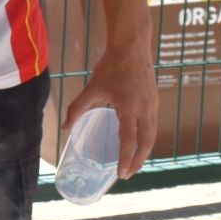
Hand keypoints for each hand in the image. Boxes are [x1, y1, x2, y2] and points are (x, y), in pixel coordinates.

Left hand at [63, 44, 157, 179]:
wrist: (132, 45)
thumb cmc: (111, 65)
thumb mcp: (91, 88)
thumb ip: (77, 109)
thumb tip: (66, 128)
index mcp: (129, 108)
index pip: (128, 141)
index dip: (125, 160)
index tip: (120, 174)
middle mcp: (145, 109)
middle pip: (145, 143)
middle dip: (138, 161)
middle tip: (127, 174)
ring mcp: (152, 104)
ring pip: (152, 134)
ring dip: (144, 151)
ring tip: (134, 163)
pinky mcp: (154, 99)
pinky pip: (153, 124)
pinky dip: (147, 138)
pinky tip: (140, 141)